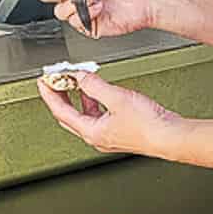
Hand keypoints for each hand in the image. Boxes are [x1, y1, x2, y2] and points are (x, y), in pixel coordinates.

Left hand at [37, 70, 181, 157]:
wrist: (169, 136)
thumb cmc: (148, 125)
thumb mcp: (116, 97)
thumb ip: (94, 85)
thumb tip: (80, 76)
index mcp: (91, 132)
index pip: (61, 112)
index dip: (49, 95)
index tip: (42, 82)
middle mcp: (97, 136)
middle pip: (68, 116)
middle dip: (59, 96)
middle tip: (53, 82)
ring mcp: (107, 135)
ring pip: (83, 115)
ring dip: (76, 98)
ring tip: (73, 82)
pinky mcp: (118, 131)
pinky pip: (97, 115)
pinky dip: (92, 101)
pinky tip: (97, 91)